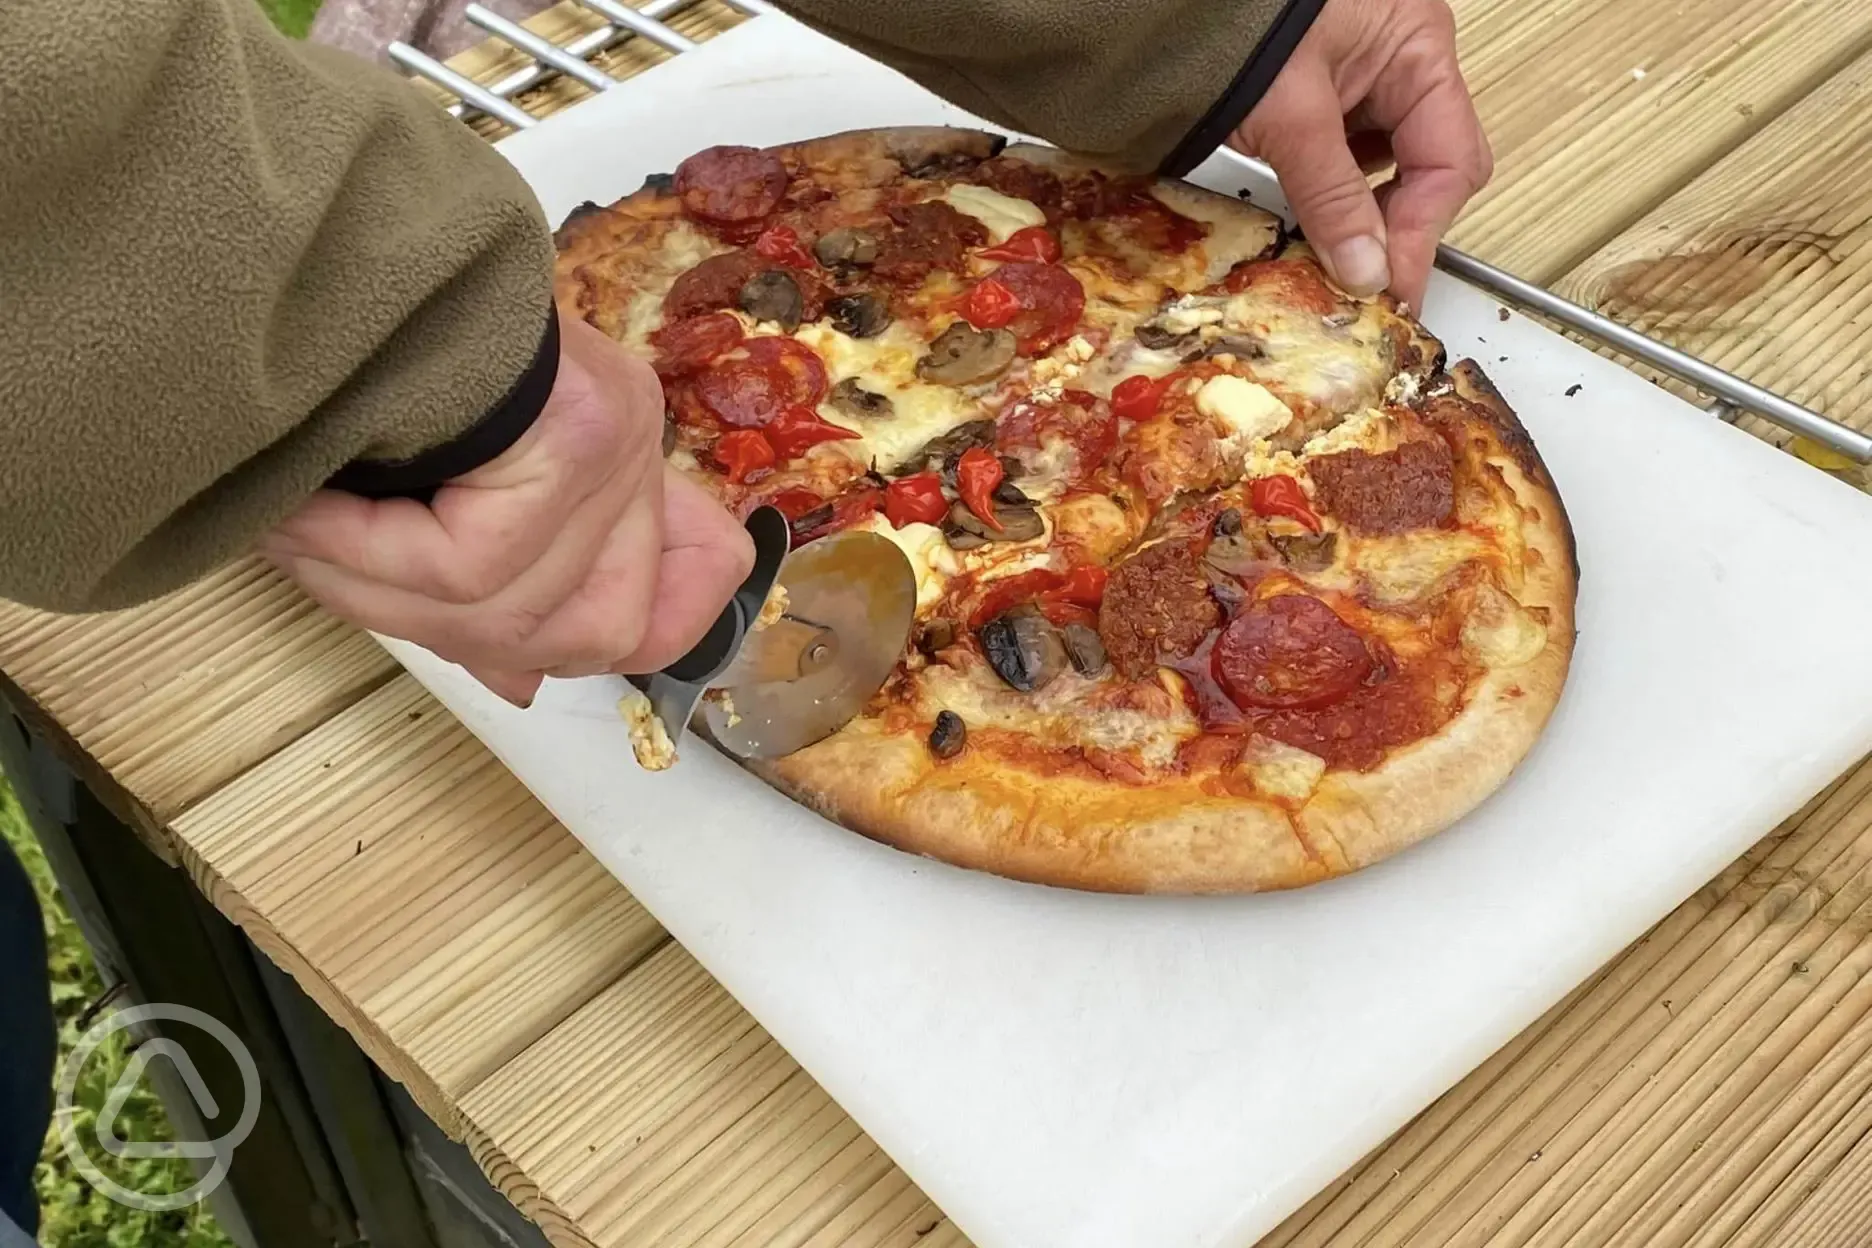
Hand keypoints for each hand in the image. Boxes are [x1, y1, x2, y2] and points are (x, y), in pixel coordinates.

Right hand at [261, 312, 754, 707]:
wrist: (317, 243)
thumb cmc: (360, 356)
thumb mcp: (442, 482)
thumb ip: (498, 581)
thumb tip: (522, 688)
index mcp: (619, 457)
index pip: (686, 587)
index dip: (642, 638)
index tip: (532, 667)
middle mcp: (636, 440)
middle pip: (601, 630)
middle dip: (464, 640)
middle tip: (352, 582)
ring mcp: (620, 431)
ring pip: (518, 607)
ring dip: (383, 595)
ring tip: (298, 542)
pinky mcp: (582, 426)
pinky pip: (472, 561)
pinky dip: (369, 557)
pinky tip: (303, 519)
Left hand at [1229, 0, 1491, 308]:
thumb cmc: (1239, 22)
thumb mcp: (1289, 117)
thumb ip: (1331, 198)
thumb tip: (1367, 274)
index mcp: (1419, 50)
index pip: (1450, 162)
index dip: (1421, 234)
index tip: (1390, 291)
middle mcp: (1406, 59)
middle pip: (1434, 166)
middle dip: (1402, 225)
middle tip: (1364, 280)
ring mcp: (1369, 72)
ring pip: (1392, 164)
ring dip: (1367, 212)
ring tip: (1334, 252)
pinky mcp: (1330, 88)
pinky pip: (1352, 152)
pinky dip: (1338, 190)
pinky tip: (1313, 214)